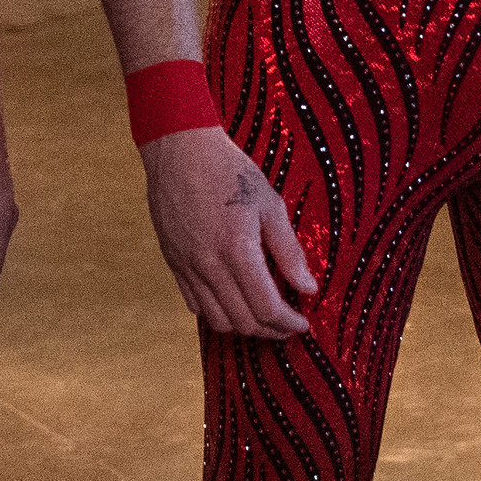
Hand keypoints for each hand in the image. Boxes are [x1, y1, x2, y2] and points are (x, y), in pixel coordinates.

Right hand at [142, 127, 316, 339]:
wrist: (179, 149)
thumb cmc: (228, 169)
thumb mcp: (269, 203)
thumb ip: (289, 250)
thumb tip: (308, 287)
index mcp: (238, 250)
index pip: (267, 308)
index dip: (288, 323)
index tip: (302, 323)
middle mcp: (209, 265)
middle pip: (243, 321)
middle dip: (270, 330)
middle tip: (287, 324)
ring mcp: (187, 266)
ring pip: (216, 320)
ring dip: (243, 326)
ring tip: (261, 316)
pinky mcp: (173, 262)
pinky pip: (194, 303)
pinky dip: (216, 312)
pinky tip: (232, 300)